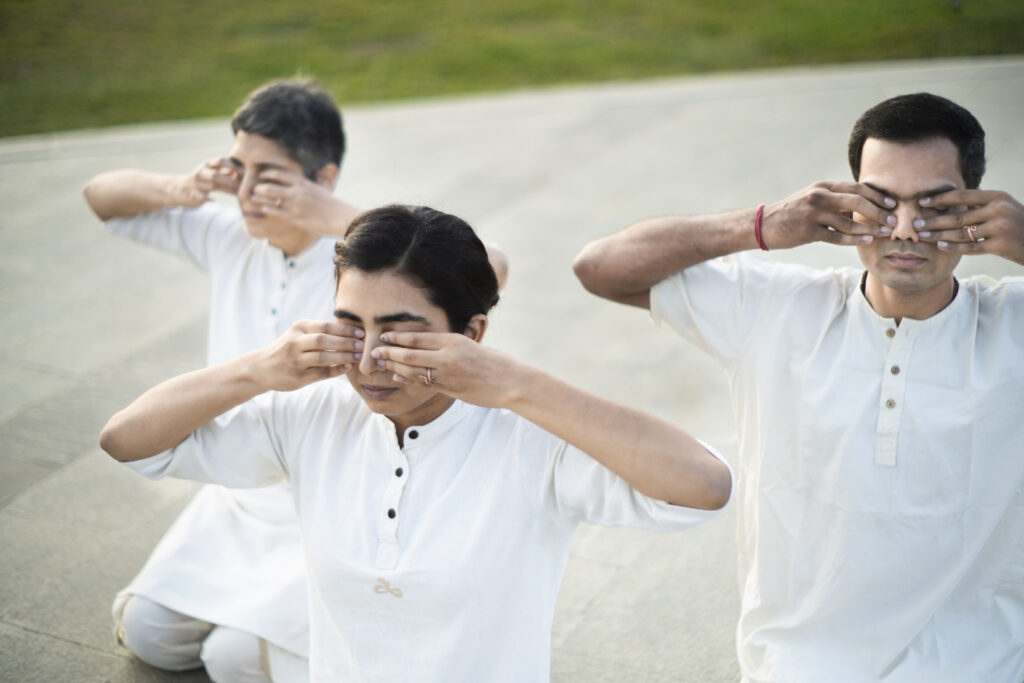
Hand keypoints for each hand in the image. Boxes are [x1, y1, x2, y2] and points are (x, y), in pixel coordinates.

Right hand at [173, 157, 240, 206]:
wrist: (178, 189)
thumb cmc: (201, 180)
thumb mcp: (211, 172)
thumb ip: (225, 171)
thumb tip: (241, 171)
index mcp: (206, 165)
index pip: (221, 161)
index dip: (234, 166)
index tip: (245, 173)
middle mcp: (201, 173)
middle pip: (217, 175)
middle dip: (231, 181)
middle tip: (243, 187)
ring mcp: (196, 184)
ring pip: (212, 187)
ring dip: (227, 191)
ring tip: (239, 194)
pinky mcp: (193, 195)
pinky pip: (202, 197)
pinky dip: (208, 198)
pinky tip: (214, 200)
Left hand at [249, 168, 357, 235]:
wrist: (339, 217)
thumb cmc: (331, 205)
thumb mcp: (320, 189)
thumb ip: (310, 183)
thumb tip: (305, 181)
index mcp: (303, 183)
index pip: (280, 174)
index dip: (268, 174)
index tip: (261, 175)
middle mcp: (297, 192)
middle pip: (271, 186)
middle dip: (259, 187)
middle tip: (253, 187)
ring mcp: (295, 205)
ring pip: (271, 199)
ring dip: (260, 198)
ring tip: (253, 198)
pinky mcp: (295, 217)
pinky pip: (276, 212)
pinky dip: (267, 209)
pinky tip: (262, 208)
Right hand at [252, 320, 363, 390]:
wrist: (262, 367)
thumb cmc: (287, 348)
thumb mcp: (298, 334)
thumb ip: (319, 332)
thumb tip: (351, 332)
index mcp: (298, 328)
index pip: (325, 326)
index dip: (345, 330)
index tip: (361, 333)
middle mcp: (295, 342)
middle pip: (324, 340)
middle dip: (346, 343)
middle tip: (362, 346)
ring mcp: (295, 360)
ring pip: (322, 357)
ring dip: (343, 357)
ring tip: (358, 357)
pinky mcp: (297, 376)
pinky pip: (321, 373)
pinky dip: (336, 370)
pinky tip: (346, 368)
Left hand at [370, 331, 520, 408]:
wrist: (510, 382)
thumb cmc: (494, 362)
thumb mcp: (472, 346)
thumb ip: (451, 346)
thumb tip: (432, 345)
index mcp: (453, 341)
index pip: (418, 337)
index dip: (398, 337)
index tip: (383, 336)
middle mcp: (447, 355)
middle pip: (410, 353)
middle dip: (389, 352)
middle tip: (373, 352)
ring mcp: (447, 373)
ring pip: (413, 369)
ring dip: (394, 367)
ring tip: (380, 364)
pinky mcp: (449, 389)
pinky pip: (423, 383)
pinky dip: (407, 379)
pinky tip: (396, 377)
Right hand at [761, 181, 895, 248]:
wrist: (764, 225)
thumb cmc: (792, 213)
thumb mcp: (813, 200)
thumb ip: (835, 200)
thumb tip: (861, 206)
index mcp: (823, 187)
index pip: (857, 188)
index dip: (877, 195)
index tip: (893, 203)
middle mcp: (819, 196)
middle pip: (857, 201)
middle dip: (879, 211)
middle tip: (893, 220)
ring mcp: (813, 213)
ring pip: (849, 221)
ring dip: (869, 228)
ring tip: (884, 233)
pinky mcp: (808, 231)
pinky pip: (836, 236)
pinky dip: (853, 239)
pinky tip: (866, 241)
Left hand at [915, 189, 1023, 264]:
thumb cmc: (1019, 223)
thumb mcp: (1004, 207)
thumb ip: (981, 204)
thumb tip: (953, 199)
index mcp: (997, 197)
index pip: (962, 195)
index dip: (940, 199)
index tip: (921, 202)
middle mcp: (998, 209)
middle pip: (957, 216)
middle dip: (933, 220)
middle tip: (915, 224)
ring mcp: (1000, 227)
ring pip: (961, 232)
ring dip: (938, 235)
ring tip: (922, 236)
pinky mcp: (1000, 245)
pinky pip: (971, 247)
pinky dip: (954, 247)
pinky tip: (940, 246)